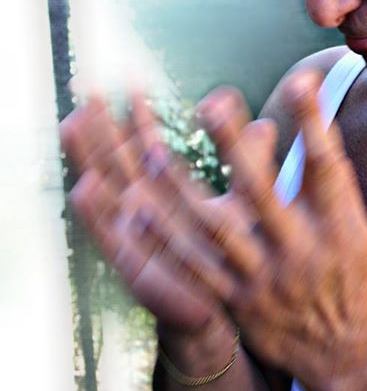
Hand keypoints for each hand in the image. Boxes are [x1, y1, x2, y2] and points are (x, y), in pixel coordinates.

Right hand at [59, 92, 242, 334]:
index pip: (150, 147)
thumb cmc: (237, 252)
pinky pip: (112, 237)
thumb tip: (269, 125)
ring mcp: (140, 238)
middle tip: (88, 88)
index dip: (140, 116)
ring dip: (90, 158)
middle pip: (121, 161)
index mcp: (173, 193)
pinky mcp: (138, 267)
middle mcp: (150, 210)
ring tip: (74, 122)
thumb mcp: (245, 201)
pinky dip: (97, 213)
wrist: (231, 308)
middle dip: (103, 126)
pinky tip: (85, 186)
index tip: (131, 81)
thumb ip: (252, 162)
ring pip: (110, 190)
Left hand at [147, 71, 366, 390]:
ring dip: (183, 194)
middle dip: (236, 148)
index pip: (326, 166)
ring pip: (217, 233)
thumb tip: (312, 98)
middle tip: (211, 104)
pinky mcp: (234, 302)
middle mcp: (300, 250)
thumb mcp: (349, 217)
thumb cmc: (345, 268)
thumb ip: (327, 164)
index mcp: (338, 225)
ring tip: (154, 155)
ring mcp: (263, 279)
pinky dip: (165, 242)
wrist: (342, 348)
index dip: (314, 122)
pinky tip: (138, 214)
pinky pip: (194, 271)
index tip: (300, 80)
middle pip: (264, 194)